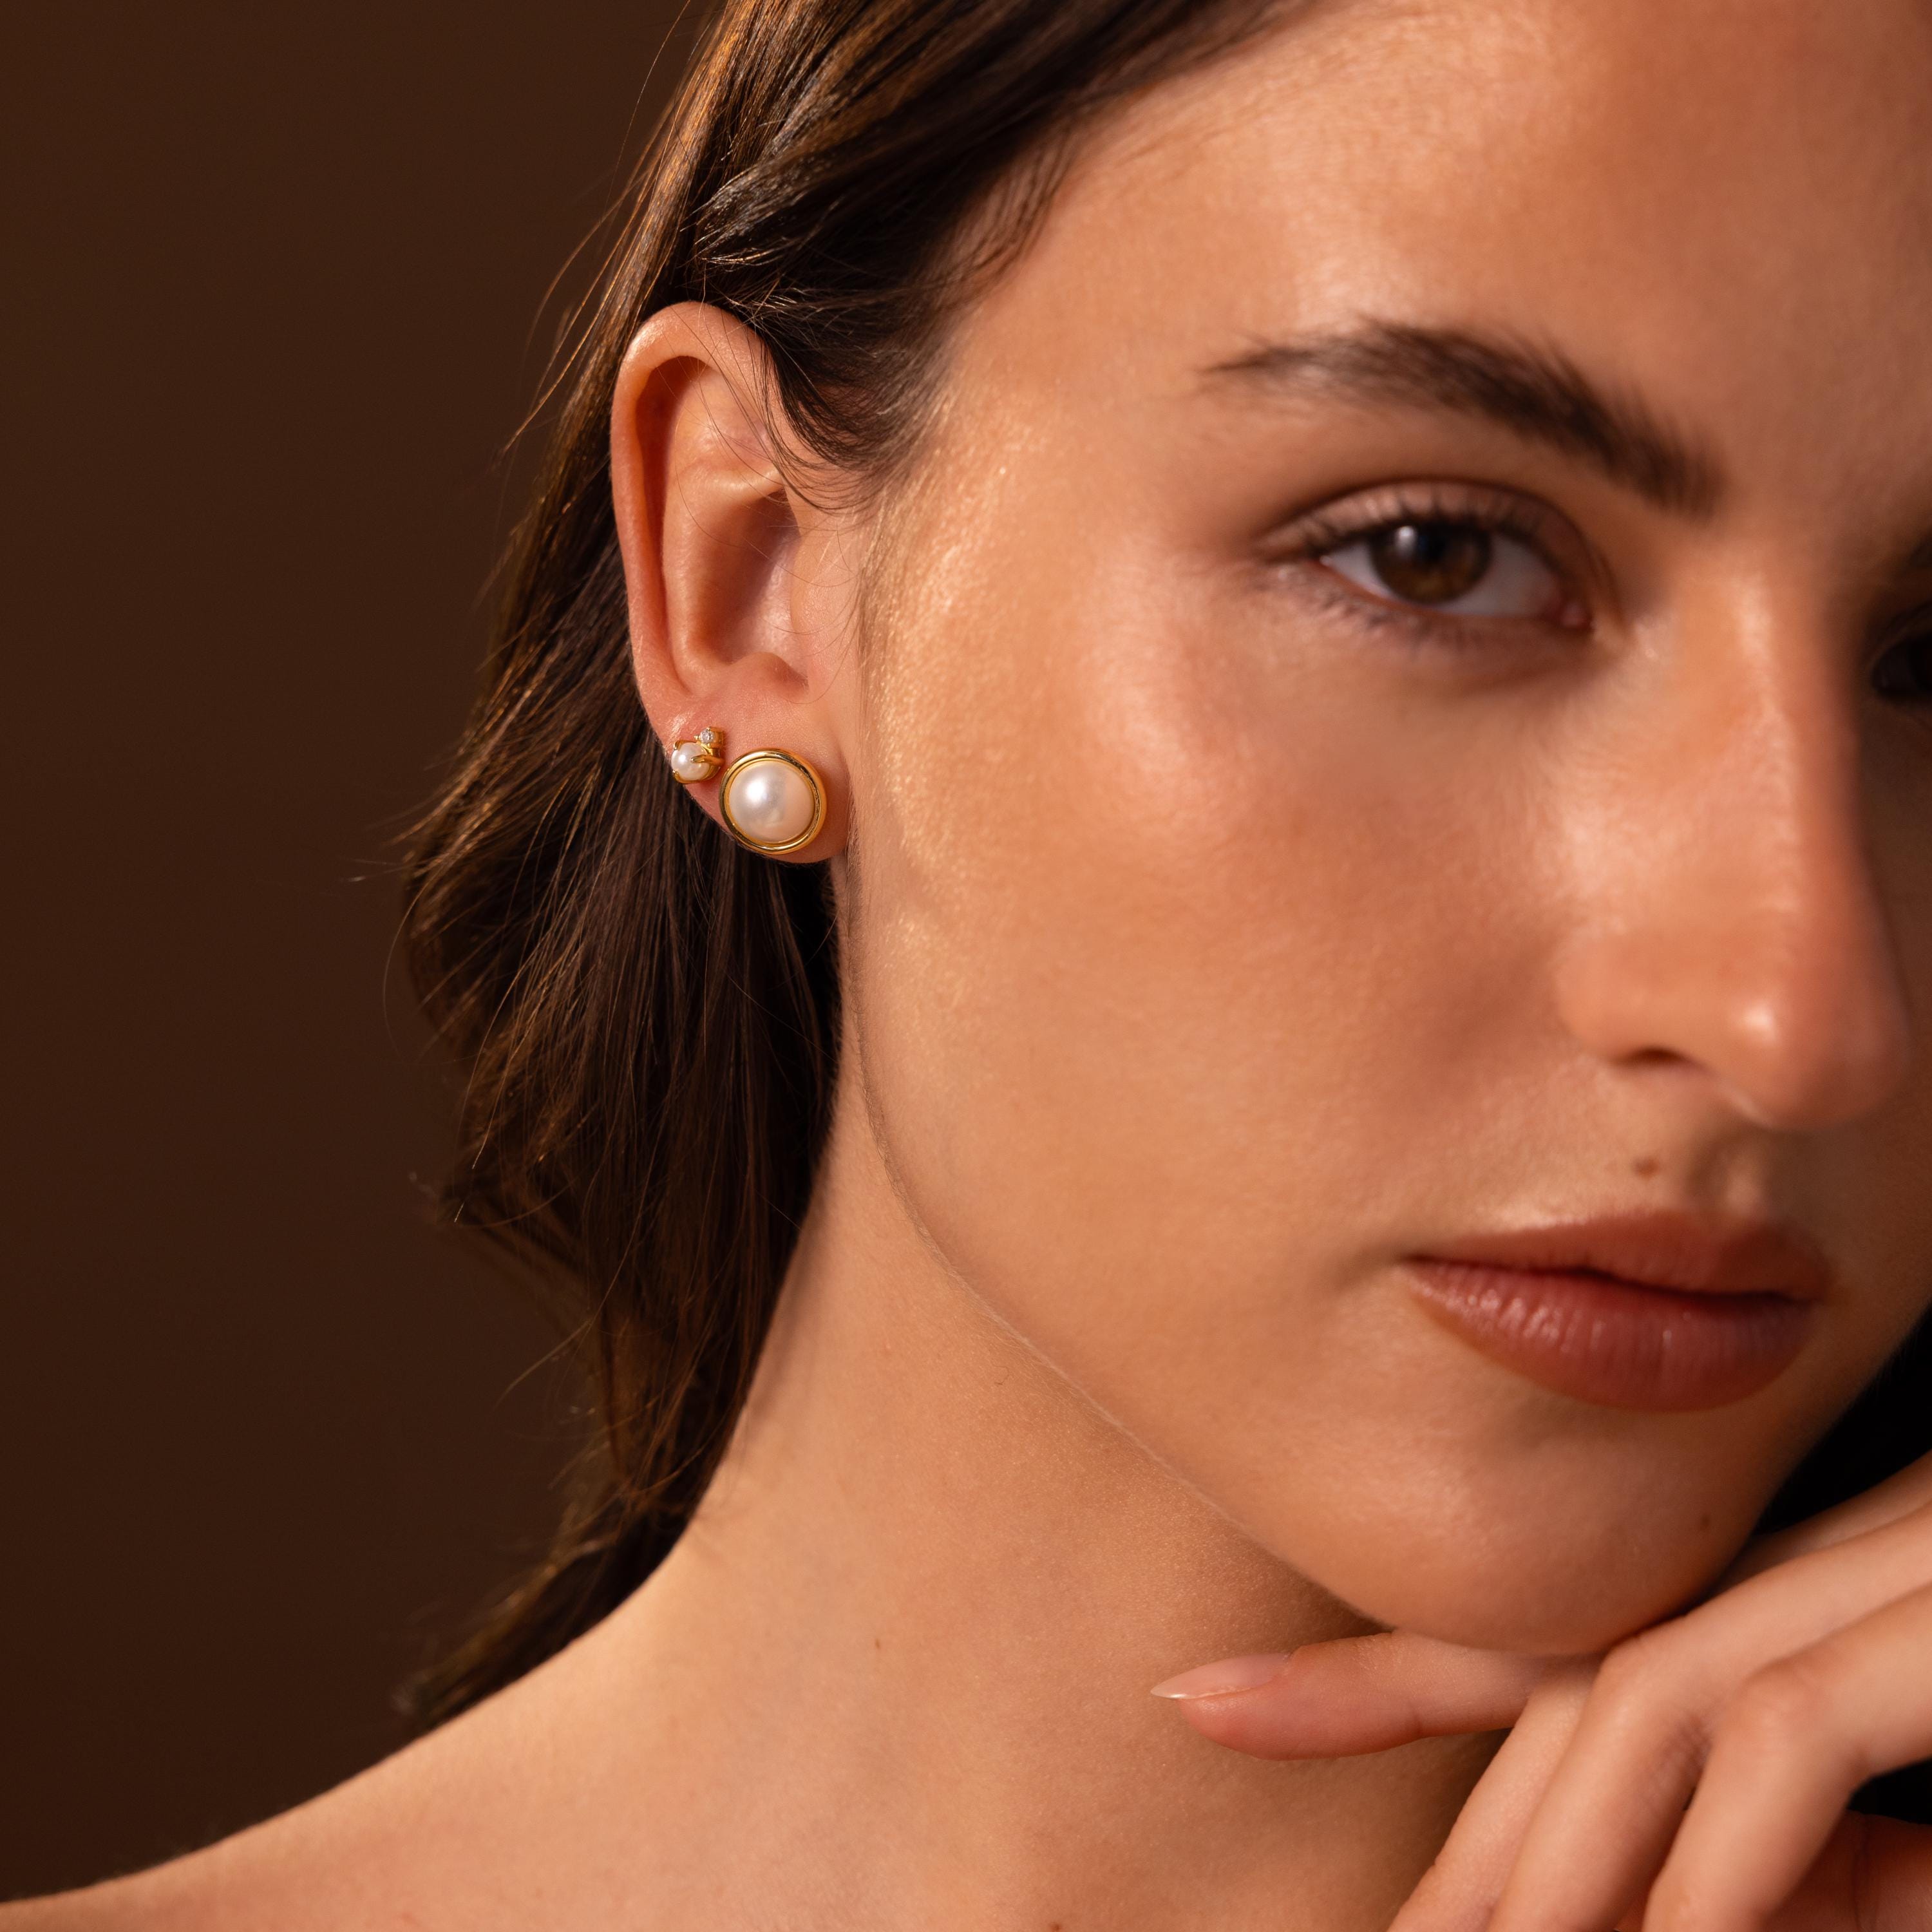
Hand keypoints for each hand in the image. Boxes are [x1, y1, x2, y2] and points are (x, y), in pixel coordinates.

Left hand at [1153, 1453, 1931, 1931]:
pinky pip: (1793, 1737)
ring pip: (1645, 1703)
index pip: (1534, 1639)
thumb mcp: (1912, 1756)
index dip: (1364, 1678)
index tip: (1194, 1700)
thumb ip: (1821, 1849)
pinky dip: (1720, 1859)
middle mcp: (1795, 1558)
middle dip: (1469, 1843)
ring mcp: (1873, 1574)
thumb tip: (1690, 1902)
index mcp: (1774, 1585)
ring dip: (1555, 1858)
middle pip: (1571, 1690)